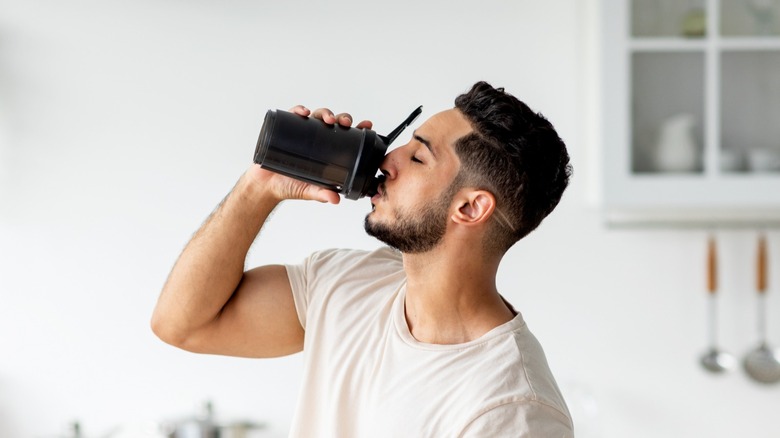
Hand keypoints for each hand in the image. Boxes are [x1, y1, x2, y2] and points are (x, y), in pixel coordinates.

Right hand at [248, 105, 372, 203]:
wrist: (265, 186)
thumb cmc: (290, 186)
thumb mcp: (309, 190)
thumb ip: (322, 193)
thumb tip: (335, 199)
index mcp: (327, 151)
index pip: (346, 137)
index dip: (357, 129)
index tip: (367, 125)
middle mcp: (316, 139)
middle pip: (334, 122)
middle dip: (342, 119)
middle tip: (345, 123)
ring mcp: (301, 132)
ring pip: (317, 115)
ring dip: (325, 113)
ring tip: (328, 119)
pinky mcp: (285, 128)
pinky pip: (293, 114)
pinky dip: (299, 110)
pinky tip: (303, 112)